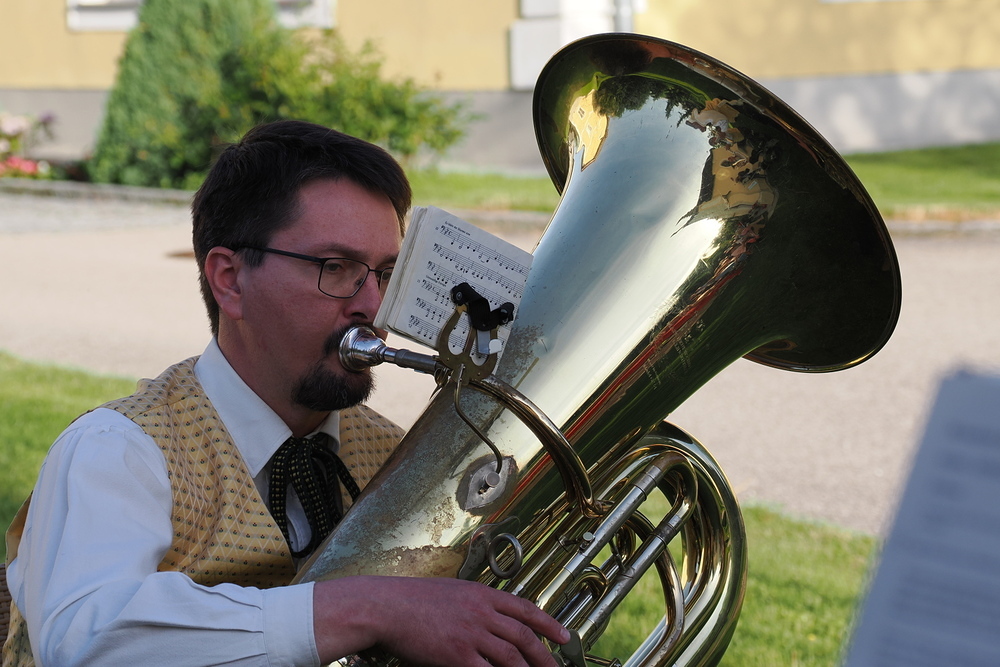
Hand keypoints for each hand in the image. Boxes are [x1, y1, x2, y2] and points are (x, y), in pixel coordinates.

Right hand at [313, 575, 569, 665]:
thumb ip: (475, 604)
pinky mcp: (458, 654)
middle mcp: (482, 612)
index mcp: (482, 593)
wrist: (386, 606)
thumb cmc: (412, 599)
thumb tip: (492, 617)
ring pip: (511, 657)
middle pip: (523, 636)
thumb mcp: (451, 592)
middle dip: (544, 655)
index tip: (565, 636)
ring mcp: (471, 634)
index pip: (525, 608)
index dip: (548, 624)